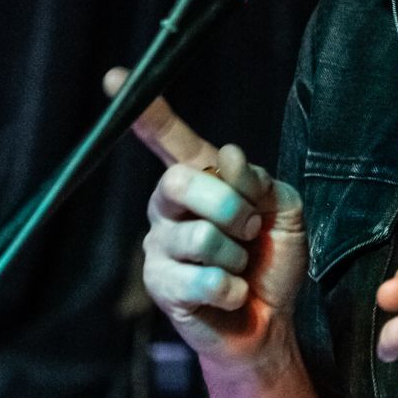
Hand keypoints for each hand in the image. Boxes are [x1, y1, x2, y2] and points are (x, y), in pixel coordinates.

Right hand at [104, 66, 307, 371]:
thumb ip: (257, 181)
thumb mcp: (282, 209)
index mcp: (199, 177)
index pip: (169, 137)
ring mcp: (159, 244)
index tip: (116, 78)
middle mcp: (168, 205)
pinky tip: (231, 293)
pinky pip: (202, 279)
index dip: (147, 111)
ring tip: (241, 266)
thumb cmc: (272, 258)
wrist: (270, 320)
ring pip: (199, 235)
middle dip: (231, 206)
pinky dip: (232, 288)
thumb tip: (229, 157)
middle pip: (182, 181)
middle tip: (251, 230)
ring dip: (238, 255)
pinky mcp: (159, 285)